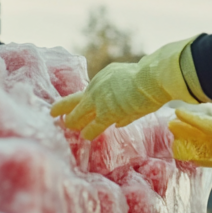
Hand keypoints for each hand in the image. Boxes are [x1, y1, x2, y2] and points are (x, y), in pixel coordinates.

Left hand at [50, 37, 203, 139]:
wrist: (155, 76)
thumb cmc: (152, 79)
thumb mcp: (135, 87)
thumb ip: (125, 105)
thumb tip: (118, 123)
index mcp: (106, 76)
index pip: (91, 92)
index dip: (84, 101)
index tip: (79, 106)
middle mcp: (98, 85)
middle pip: (76, 99)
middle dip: (66, 108)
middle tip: (56, 113)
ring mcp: (100, 99)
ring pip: (79, 114)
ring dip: (73, 122)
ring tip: (67, 127)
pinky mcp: (107, 112)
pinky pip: (93, 126)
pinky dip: (89, 132)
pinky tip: (85, 136)